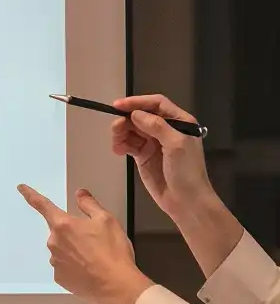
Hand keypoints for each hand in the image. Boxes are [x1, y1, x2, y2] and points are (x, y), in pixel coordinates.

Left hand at [18, 185, 153, 303]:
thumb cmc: (113, 254)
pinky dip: (76, 268)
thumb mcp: (106, 220)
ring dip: (75, 251)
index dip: (31, 195)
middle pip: (60, 232)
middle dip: (74, 234)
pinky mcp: (60, 278)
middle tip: (94, 242)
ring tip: (96, 259)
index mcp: (63, 225)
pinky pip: (65, 268)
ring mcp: (55, 261)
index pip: (43, 205)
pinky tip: (90, 270)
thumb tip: (80, 194)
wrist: (117, 286)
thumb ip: (90, 204)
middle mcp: (54, 242)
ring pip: (62, 250)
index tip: (22, 189)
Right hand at [111, 95, 216, 221]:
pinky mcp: (143, 154)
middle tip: (116, 130)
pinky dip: (120, 144)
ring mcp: (153, 142)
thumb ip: (157, 126)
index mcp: (179, 122)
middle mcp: (166, 129)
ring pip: (131, 129)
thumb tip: (135, 114)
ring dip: (120, 133)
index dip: (137, 102)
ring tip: (117, 144)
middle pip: (140, 115)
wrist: (186, 201)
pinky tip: (119, 151)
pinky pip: (128, 143)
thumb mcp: (176, 145)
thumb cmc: (187, 172)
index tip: (118, 106)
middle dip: (126, 120)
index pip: (156, 103)